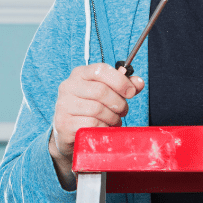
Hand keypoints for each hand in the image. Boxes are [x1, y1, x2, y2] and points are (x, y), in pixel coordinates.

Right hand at [48, 63, 144, 188]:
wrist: (67, 132)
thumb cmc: (89, 109)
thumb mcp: (105, 93)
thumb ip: (122, 86)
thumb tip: (138, 82)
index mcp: (80, 74)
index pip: (100, 69)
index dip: (120, 80)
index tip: (131, 92)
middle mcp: (69, 86)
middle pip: (101, 91)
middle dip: (118, 103)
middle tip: (123, 111)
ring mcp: (64, 105)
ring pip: (97, 109)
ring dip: (112, 117)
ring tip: (114, 120)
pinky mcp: (64, 123)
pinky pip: (91, 124)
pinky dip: (103, 128)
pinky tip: (104, 128)